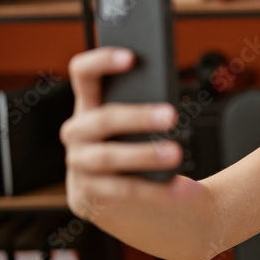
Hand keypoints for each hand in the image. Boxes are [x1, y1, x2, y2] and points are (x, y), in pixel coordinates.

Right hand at [59, 47, 197, 221]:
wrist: (118, 202)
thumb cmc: (132, 148)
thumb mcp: (134, 126)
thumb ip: (145, 107)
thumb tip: (172, 104)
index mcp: (88, 106)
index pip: (83, 73)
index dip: (102, 61)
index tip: (131, 57)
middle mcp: (77, 133)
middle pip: (103, 119)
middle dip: (138, 116)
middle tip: (172, 116)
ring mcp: (79, 165)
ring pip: (109, 157)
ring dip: (145, 155)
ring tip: (175, 153)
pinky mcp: (89, 195)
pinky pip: (123, 190)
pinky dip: (156, 190)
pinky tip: (182, 189)